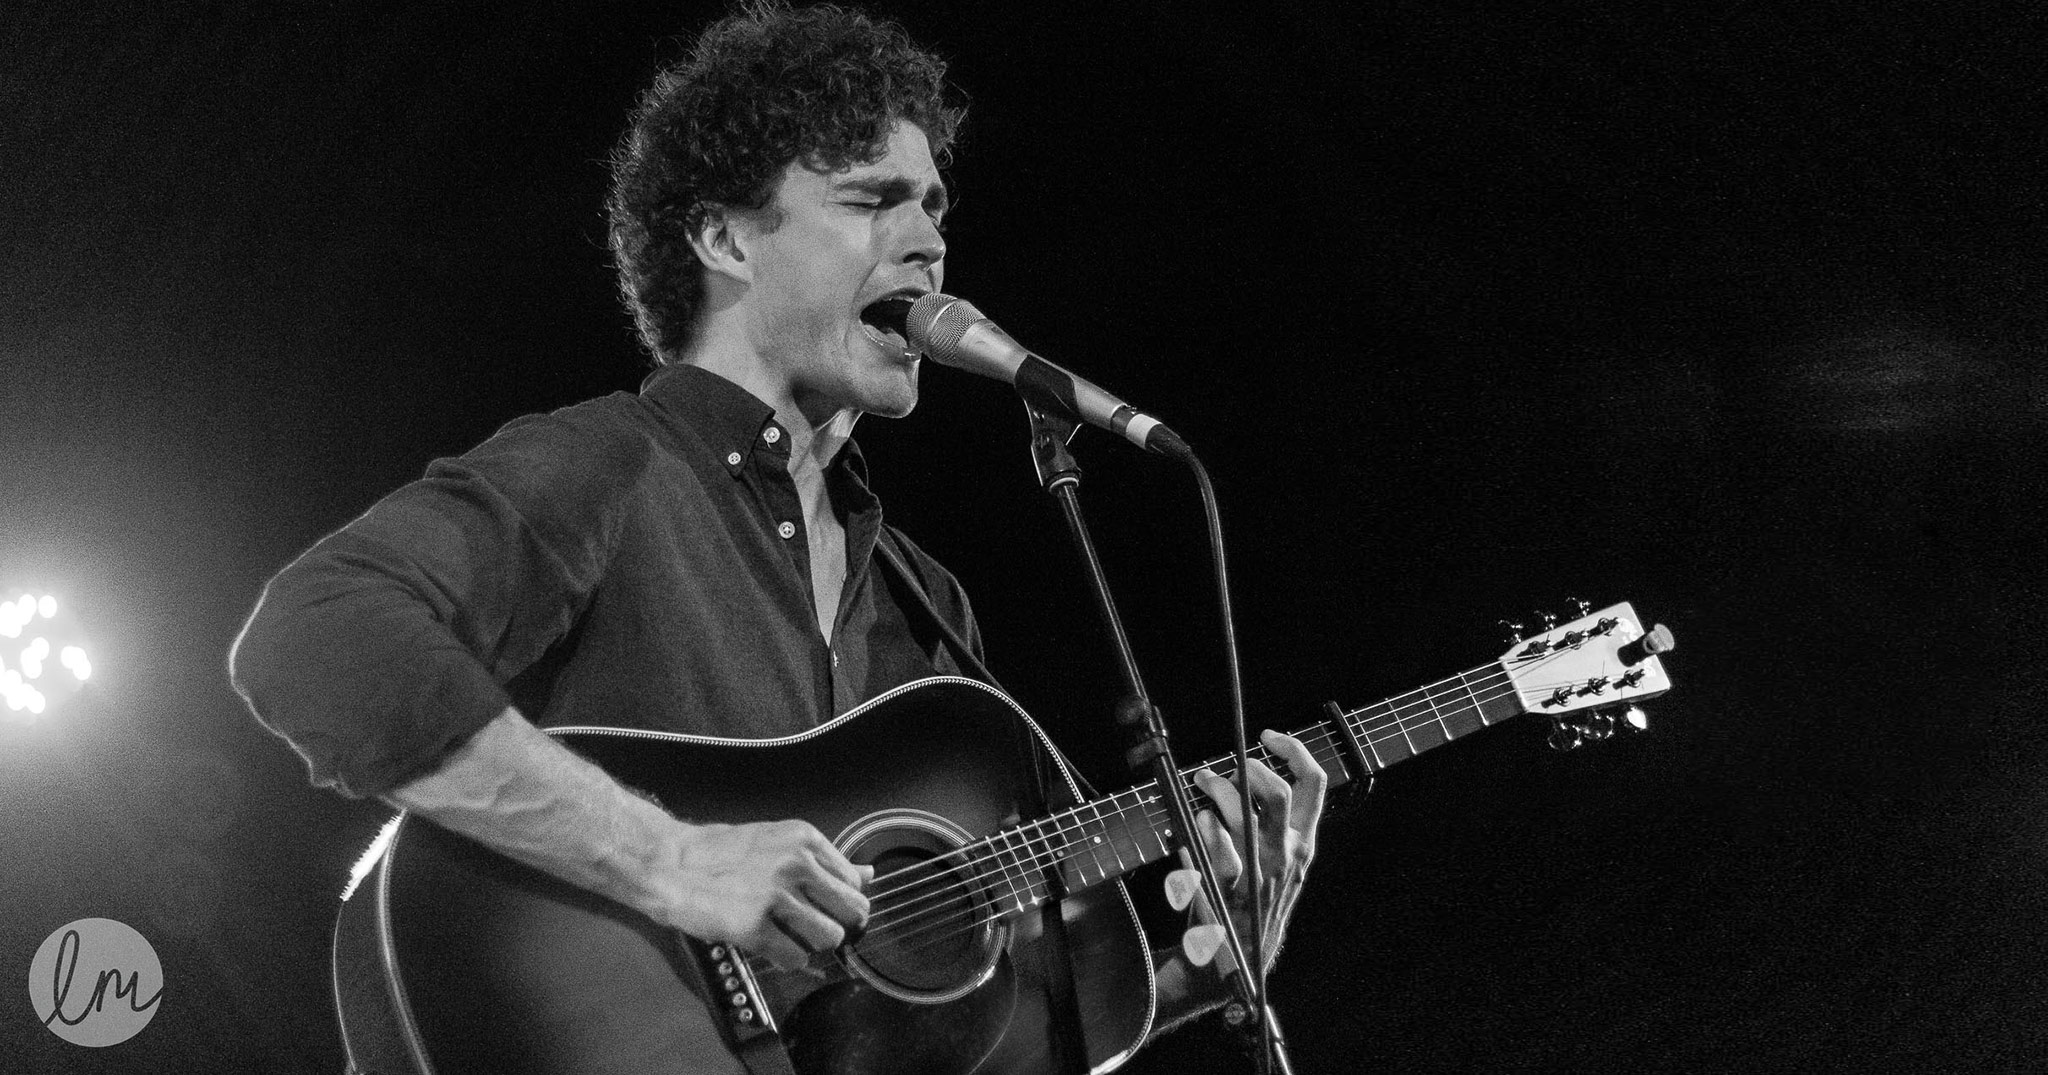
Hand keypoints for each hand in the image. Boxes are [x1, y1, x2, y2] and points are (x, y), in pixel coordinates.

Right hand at [651, 818, 872, 974]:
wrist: (669, 863)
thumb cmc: (718, 854)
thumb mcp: (778, 842)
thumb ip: (823, 861)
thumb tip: (868, 874)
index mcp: (805, 840)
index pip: (855, 883)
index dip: (842, 903)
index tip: (827, 910)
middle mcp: (797, 865)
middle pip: (853, 913)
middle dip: (836, 925)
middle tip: (810, 927)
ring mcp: (776, 897)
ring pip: (830, 939)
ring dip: (811, 944)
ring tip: (785, 934)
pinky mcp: (755, 927)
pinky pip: (796, 959)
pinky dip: (786, 960)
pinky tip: (768, 944)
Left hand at [1179, 730, 1325, 975]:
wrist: (1244, 958)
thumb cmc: (1258, 900)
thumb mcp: (1283, 861)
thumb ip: (1276, 821)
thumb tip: (1250, 772)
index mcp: (1303, 842)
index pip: (1314, 782)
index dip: (1292, 749)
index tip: (1266, 737)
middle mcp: (1286, 854)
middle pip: (1274, 792)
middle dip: (1244, 770)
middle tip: (1221, 772)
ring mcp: (1259, 871)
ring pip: (1238, 812)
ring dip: (1214, 793)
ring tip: (1201, 788)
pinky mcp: (1229, 887)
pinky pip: (1211, 843)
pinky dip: (1200, 827)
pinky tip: (1193, 826)